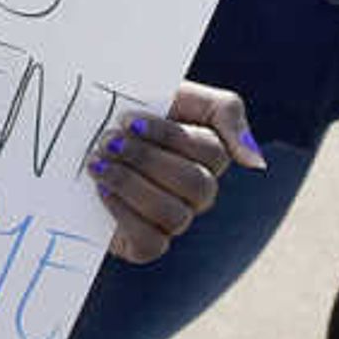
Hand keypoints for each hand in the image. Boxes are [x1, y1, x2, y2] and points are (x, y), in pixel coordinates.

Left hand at [89, 82, 264, 263]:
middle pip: (195, 185)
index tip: (128, 120)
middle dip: (147, 160)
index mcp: (211, 154)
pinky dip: (123, 214)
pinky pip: (150, 242)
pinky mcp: (146, 245)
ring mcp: (176, 220)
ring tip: (98, 163)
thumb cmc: (134, 109)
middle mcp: (199, 192)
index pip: (210, 151)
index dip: (168, 136)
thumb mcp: (179, 93)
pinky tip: (101, 189)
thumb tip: (256, 162)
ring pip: (174, 215)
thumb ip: (226, 112)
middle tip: (108, 141)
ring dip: (131, 185)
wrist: (81, 134)